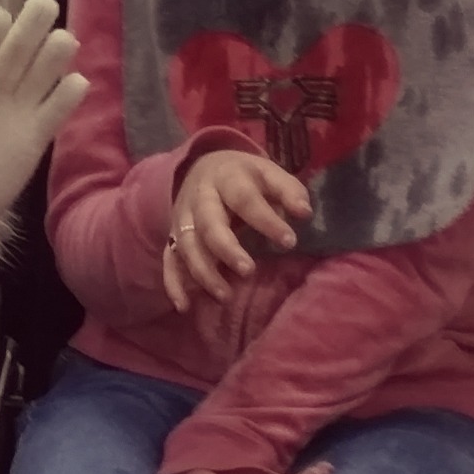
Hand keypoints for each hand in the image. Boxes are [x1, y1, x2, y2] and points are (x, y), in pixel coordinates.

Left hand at [0, 0, 90, 244]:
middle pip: (11, 57)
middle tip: (45, 3)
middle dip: (27, 31)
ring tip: (66, 39)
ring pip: (36, 78)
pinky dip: (65, 100)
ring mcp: (14, 115)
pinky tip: (79, 82)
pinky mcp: (33, 139)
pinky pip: (52, 115)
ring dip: (51, 58)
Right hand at [163, 148, 311, 311]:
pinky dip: (173, 285)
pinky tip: (185, 307)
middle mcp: (200, 198)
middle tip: (248, 271)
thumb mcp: (268, 173)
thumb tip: (304, 213)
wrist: (203, 167)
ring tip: (226, 296)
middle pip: (208, 223)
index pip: (245, 199)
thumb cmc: (245, 178)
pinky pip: (168, 261)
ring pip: (186, 246)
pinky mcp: (172, 237)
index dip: (266, 220)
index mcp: (227, 177)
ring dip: (204, 272)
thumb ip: (288, 191)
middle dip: (226, 249)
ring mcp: (182, 218)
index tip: (289, 242)